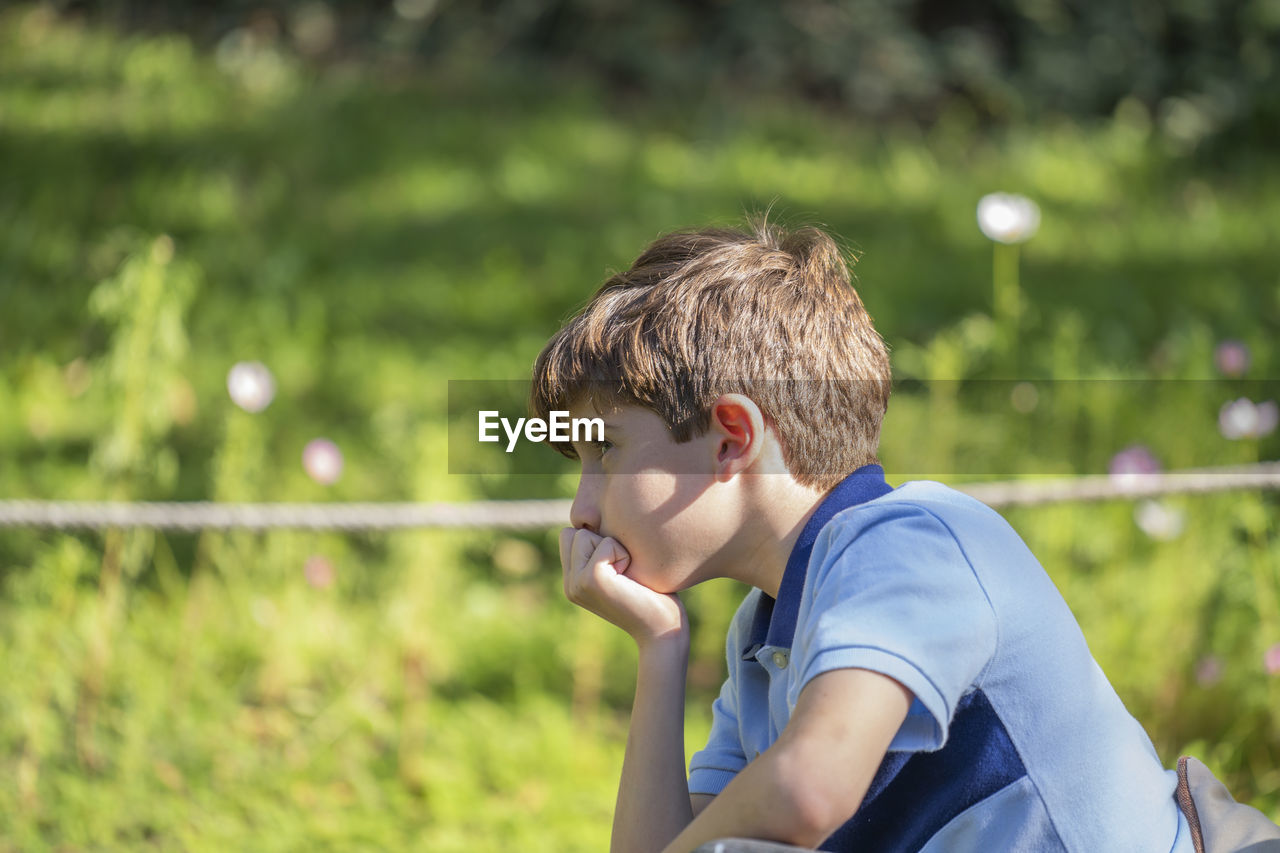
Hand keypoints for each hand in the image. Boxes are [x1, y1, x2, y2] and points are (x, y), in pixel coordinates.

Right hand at [559, 527, 687, 646]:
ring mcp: (576, 583)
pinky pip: (605, 543)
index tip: (618, 568)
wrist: (662, 630)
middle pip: (575, 532)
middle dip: (603, 542)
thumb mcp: (621, 572)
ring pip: (585, 534)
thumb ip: (603, 553)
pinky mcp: (591, 580)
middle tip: (623, 571)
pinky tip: (630, 578)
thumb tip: (601, 521)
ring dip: (613, 548)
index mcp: (572, 582)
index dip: (597, 541)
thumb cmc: (652, 598)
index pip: (570, 535)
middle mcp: (569, 584)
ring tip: (626, 575)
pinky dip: (622, 554)